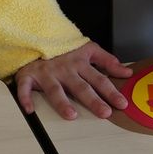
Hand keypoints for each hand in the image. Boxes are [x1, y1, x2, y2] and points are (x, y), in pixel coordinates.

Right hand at [14, 41, 131, 120]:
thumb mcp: (88, 49)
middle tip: (104, 112)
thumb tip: (127, 72)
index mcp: (80, 63)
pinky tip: (30, 110)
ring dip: (62, 102)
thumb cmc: (64, 48)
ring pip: (55, 89)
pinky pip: (25, 88)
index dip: (111, 91)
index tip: (122, 103)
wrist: (36, 38)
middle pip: (80, 87)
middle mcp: (65, 69)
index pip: (99, 79)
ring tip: (71, 115)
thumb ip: (108, 61)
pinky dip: (25, 98)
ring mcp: (46, 73)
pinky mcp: (28, 75)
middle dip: (93, 100)